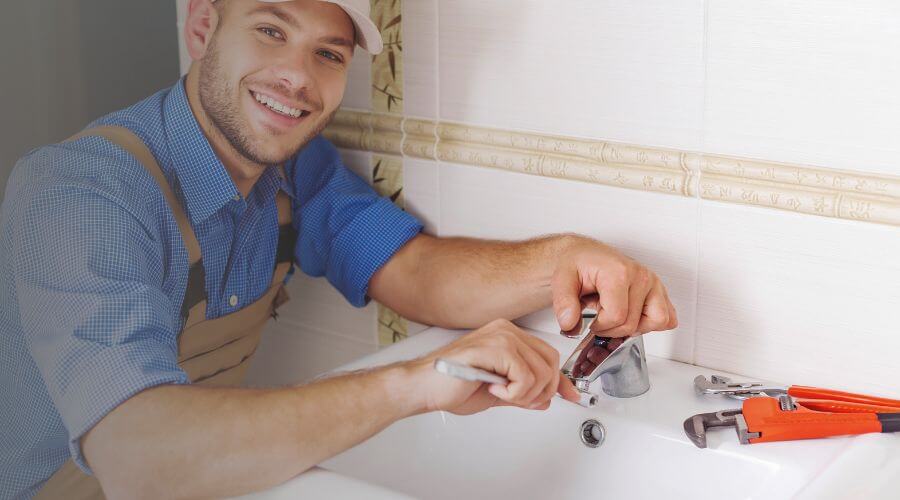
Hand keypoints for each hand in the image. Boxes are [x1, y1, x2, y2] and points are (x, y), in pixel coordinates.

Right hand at [406, 319, 580, 414]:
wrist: (422, 386)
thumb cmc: (450, 387)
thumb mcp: (497, 392)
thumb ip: (523, 392)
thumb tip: (546, 398)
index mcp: (507, 336)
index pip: (548, 355)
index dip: (561, 380)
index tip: (569, 396)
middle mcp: (506, 331)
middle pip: (550, 363)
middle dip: (541, 391)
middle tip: (519, 400)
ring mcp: (500, 336)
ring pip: (541, 371)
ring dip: (525, 394)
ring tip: (501, 393)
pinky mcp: (494, 347)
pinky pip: (525, 376)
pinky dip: (514, 392)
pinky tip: (494, 388)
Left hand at [551, 235, 677, 336]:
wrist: (585, 255)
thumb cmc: (577, 265)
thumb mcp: (561, 280)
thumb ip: (563, 304)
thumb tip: (570, 324)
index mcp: (619, 272)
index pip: (617, 317)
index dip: (599, 326)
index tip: (590, 321)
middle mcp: (641, 275)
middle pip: (633, 324)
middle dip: (611, 329)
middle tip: (599, 317)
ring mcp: (653, 282)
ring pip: (657, 321)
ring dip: (635, 326)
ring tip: (617, 316)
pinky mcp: (659, 290)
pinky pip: (668, 317)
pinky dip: (651, 323)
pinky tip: (633, 316)